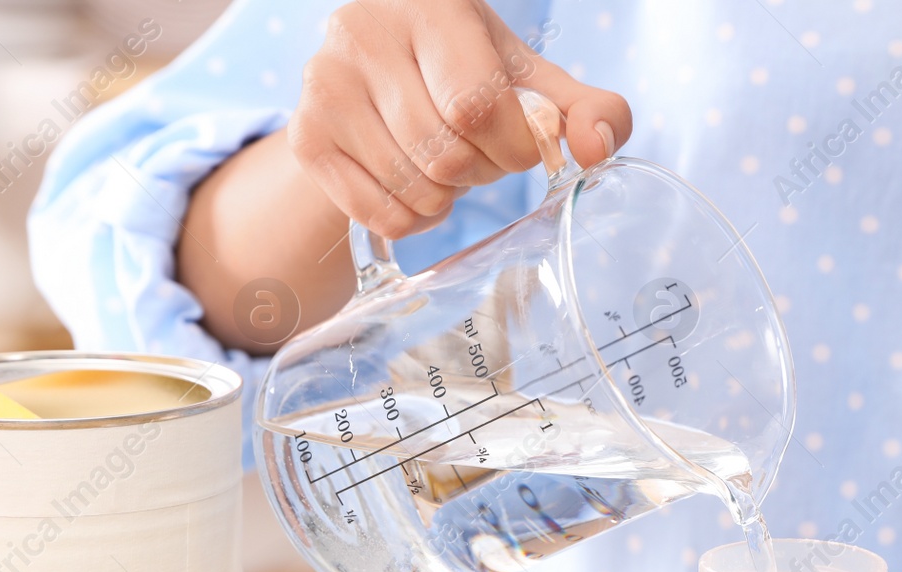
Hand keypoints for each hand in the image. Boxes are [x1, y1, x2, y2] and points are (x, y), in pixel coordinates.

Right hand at [288, 0, 631, 239]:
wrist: (378, 73)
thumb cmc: (461, 70)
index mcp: (430, 5)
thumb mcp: (526, 77)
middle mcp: (364, 33)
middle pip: (445, 153)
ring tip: (445, 166)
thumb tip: (596, 148)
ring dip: (447, 199)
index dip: (512, 146)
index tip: (518, 144)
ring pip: (413, 189)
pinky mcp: (305, 136)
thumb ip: (582, 109)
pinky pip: (379, 215)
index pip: (476, 105)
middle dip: (480, 173)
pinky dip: (412, 219)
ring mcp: (325, 85)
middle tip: (477, 154)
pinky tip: (415, 187)